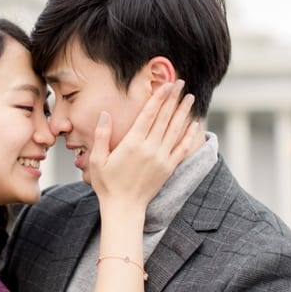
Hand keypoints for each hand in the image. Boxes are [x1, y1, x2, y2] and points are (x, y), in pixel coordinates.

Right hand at [87, 80, 202, 209]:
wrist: (124, 207)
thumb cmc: (107, 184)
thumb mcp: (96, 159)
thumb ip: (101, 135)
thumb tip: (105, 114)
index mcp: (132, 144)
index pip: (149, 115)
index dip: (158, 98)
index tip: (166, 85)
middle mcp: (150, 148)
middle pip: (165, 118)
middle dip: (173, 99)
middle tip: (180, 83)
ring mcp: (162, 158)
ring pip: (175, 130)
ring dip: (183, 112)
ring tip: (189, 98)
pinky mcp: (168, 167)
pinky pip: (182, 148)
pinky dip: (189, 135)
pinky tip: (194, 124)